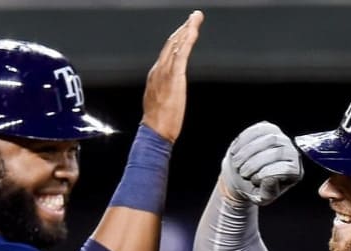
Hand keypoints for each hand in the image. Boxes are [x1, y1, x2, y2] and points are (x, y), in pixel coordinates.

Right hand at [141, 10, 203, 142]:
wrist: (155, 131)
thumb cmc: (159, 122)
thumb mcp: (160, 102)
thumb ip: (165, 90)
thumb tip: (171, 89)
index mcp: (155, 76)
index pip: (166, 52)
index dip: (176, 39)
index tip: (185, 30)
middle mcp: (158, 70)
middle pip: (171, 44)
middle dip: (182, 29)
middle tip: (193, 18)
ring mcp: (165, 73)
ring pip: (176, 45)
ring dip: (187, 29)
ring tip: (196, 18)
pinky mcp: (174, 77)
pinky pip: (182, 54)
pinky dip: (188, 40)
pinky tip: (193, 31)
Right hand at [221, 121, 303, 205]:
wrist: (241, 173)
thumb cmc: (254, 188)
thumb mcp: (262, 197)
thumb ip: (268, 192)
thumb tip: (271, 178)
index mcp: (295, 172)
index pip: (286, 169)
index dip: (267, 174)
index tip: (253, 180)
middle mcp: (292, 152)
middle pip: (277, 152)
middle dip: (255, 164)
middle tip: (242, 173)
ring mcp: (281, 138)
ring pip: (267, 139)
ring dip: (247, 153)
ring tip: (237, 164)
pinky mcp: (268, 128)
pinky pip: (256, 130)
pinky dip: (243, 142)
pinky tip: (236, 153)